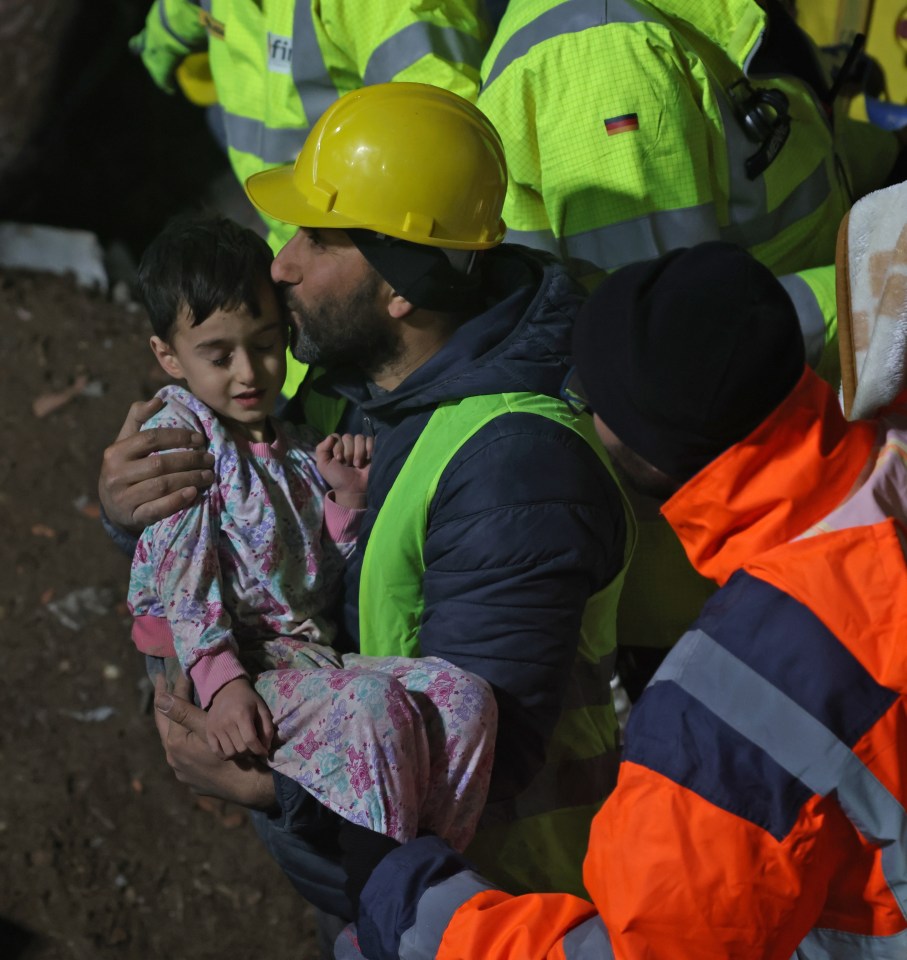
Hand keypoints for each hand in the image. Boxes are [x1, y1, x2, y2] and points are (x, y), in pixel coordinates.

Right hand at [98, 398, 214, 531]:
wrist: (113, 508)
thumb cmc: (126, 468)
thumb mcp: (127, 443)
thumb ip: (138, 419)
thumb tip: (158, 399)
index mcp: (115, 452)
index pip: (150, 438)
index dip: (178, 437)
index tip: (200, 439)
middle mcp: (115, 474)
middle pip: (160, 463)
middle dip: (189, 460)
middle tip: (210, 459)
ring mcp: (123, 498)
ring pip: (162, 485)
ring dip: (190, 479)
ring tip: (209, 475)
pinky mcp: (132, 517)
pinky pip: (157, 509)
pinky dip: (177, 500)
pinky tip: (194, 493)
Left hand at [153, 673, 275, 809]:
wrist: (250, 786)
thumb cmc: (232, 752)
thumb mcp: (209, 728)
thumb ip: (184, 712)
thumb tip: (159, 699)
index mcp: (175, 744)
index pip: (169, 709)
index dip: (172, 687)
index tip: (172, 671)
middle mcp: (173, 760)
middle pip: (164, 725)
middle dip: (163, 703)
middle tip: (160, 682)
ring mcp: (181, 772)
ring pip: (174, 742)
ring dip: (175, 724)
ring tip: (176, 707)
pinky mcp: (191, 781)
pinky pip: (184, 756)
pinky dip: (185, 741)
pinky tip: (192, 736)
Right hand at [206, 677, 274, 759]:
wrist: (228, 690)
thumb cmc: (248, 700)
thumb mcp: (262, 709)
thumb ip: (267, 728)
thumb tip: (266, 748)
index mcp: (241, 714)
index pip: (250, 740)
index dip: (259, 750)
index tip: (264, 753)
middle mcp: (226, 722)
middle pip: (240, 748)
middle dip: (251, 752)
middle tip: (254, 748)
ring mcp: (215, 728)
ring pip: (229, 753)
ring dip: (239, 755)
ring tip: (244, 748)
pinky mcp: (208, 731)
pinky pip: (216, 752)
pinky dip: (226, 755)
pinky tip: (233, 750)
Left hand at [315, 433, 372, 508]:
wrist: (352, 489)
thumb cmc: (337, 478)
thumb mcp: (323, 465)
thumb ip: (321, 449)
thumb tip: (331, 437)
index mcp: (336, 446)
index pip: (336, 437)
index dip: (338, 447)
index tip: (338, 460)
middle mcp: (348, 444)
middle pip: (348, 437)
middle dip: (348, 452)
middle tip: (348, 465)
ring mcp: (360, 446)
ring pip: (359, 438)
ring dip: (358, 453)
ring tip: (357, 465)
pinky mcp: (371, 448)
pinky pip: (370, 440)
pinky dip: (369, 448)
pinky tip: (367, 459)